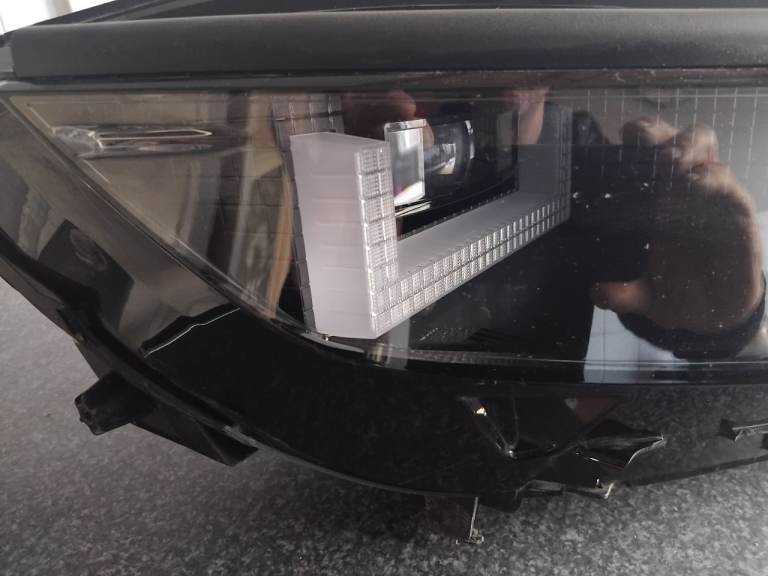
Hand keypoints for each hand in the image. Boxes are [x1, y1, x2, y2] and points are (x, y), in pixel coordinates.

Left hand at [591, 118, 762, 333]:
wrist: (717, 315)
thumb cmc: (678, 292)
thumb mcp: (644, 297)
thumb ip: (622, 294)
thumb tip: (598, 293)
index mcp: (657, 199)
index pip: (646, 154)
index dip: (633, 141)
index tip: (616, 142)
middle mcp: (685, 189)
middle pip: (673, 140)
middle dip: (656, 132)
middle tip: (639, 140)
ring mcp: (714, 198)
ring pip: (704, 150)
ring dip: (685, 148)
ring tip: (666, 161)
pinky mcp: (739, 215)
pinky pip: (730, 189)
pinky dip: (715, 181)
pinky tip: (697, 183)